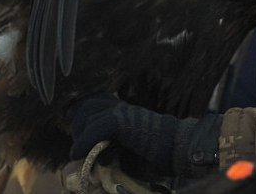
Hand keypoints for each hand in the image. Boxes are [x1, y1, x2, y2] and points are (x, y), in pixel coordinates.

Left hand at [68, 94, 221, 177]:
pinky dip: (83, 142)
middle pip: (85, 108)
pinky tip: (77, 153)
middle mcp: (121, 107)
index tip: (76, 131)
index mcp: (123, 109)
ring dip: (80, 135)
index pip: (92, 102)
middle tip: (78, 146)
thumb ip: (111, 143)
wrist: (179, 148)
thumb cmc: (159, 153)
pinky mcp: (122, 122)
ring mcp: (122, 112)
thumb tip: (87, 153)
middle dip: (78, 126)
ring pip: (88, 117)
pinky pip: (95, 129)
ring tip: (79, 152)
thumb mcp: (129, 146)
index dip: (80, 115)